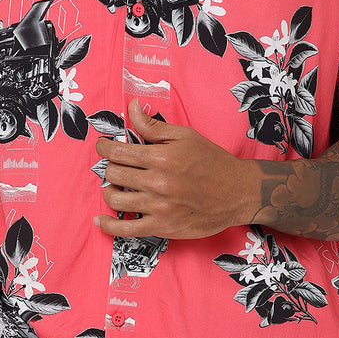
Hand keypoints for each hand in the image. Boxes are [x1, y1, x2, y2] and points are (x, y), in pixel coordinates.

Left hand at [93, 101, 259, 239]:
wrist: (238, 193)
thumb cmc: (212, 161)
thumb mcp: (185, 136)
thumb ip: (153, 125)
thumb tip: (131, 107)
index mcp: (161, 157)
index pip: (118, 151)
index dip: (104, 148)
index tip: (103, 147)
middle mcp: (157, 182)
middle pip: (113, 174)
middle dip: (108, 167)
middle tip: (113, 165)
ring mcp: (159, 207)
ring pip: (115, 200)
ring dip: (108, 191)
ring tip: (115, 186)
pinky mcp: (162, 227)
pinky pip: (126, 230)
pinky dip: (108, 226)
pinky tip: (100, 220)